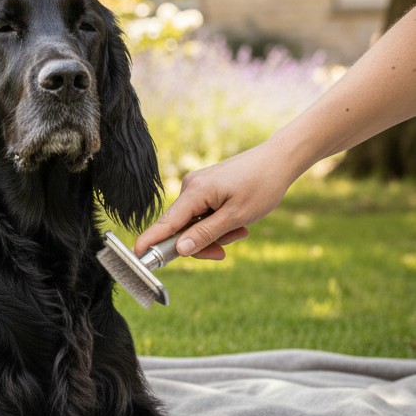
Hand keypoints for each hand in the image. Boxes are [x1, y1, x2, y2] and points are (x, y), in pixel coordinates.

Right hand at [134, 142, 296, 259]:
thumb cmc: (261, 185)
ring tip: (241, 230)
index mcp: (195, 192)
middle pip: (182, 227)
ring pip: (195, 223)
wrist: (279, 159)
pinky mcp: (206, 187)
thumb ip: (205, 234)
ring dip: (215, 233)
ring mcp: (197, 187)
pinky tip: (237, 222)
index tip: (136, 255)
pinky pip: (203, 214)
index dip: (151, 241)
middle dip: (201, 243)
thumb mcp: (236, 216)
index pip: (166, 223)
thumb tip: (180, 250)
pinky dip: (217, 223)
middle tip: (224, 252)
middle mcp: (190, 187)